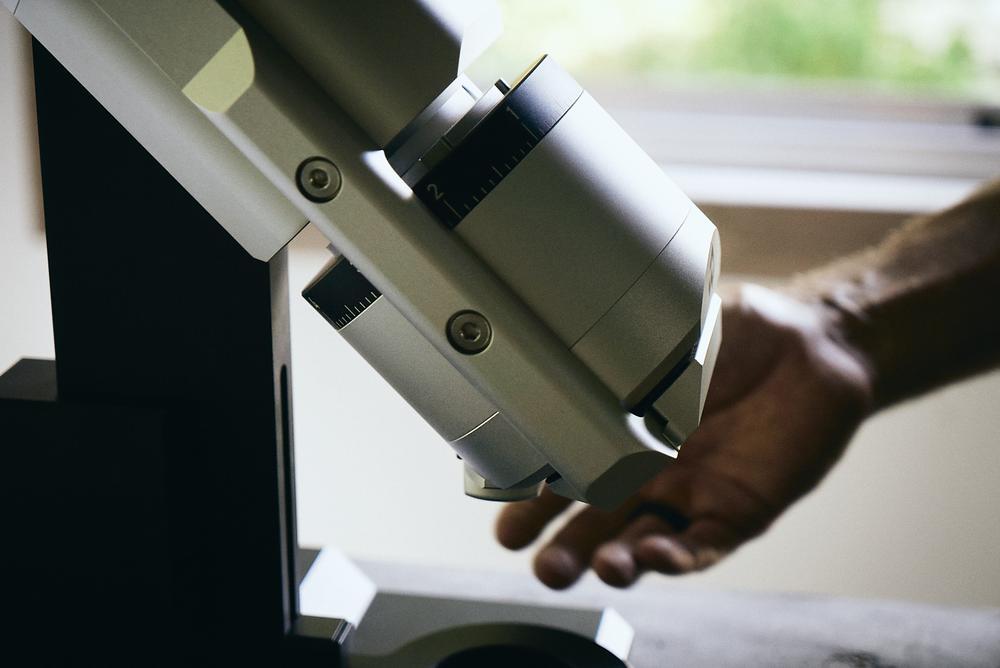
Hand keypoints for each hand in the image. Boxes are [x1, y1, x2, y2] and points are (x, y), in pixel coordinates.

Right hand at [495, 284, 874, 588]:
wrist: (813, 344)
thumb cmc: (743, 332)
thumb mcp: (672, 331)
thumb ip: (626, 347)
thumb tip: (571, 340)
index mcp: (622, 433)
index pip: (569, 476)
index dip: (534, 502)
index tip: (505, 517)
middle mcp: (650, 473)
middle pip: (597, 525)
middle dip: (565, 550)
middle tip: (541, 564)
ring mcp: (691, 495)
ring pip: (643, 543)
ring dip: (617, 561)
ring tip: (597, 568)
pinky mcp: (738, 510)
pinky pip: (703, 543)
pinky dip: (677, 555)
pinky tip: (655, 557)